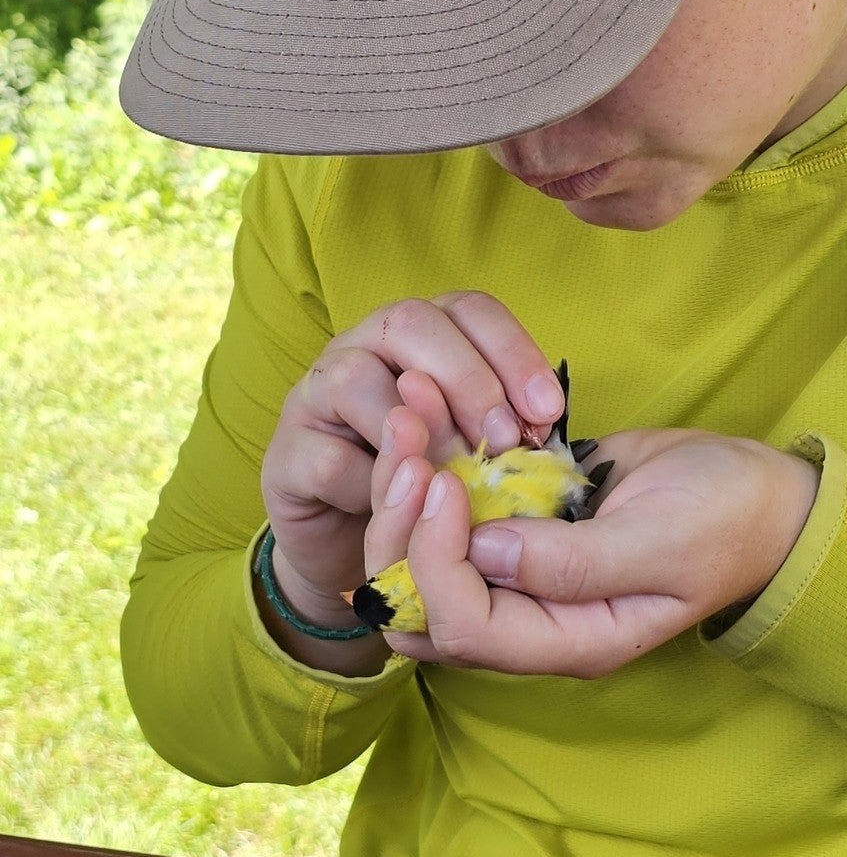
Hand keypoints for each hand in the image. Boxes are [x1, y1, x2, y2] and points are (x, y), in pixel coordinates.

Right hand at [260, 292, 567, 623]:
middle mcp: (365, 345)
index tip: (549, 411)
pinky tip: (403, 510)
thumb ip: (502, 429)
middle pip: (412, 323)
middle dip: (467, 379)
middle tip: (505, 441)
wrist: (350, 547)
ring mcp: (317, 394)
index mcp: (421, 334)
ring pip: (357, 378)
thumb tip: (542, 433)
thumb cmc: (426, 482)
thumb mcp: (474, 449)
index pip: (470, 310)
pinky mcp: (286, 455)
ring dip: (418, 430)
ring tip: (457, 480)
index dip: (513, 351)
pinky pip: (327, 458)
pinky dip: (371, 485)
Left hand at [376, 428, 820, 676]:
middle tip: (405, 441)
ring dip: (405, 491)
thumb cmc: (725, 520)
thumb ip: (573, 561)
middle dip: (398, 528)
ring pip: (427, 557)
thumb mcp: (661, 542)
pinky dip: (434, 467)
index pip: (465, 627)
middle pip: (424, 604)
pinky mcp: (524, 522)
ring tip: (410, 414)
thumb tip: (483, 549)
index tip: (444, 482)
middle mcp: (534, 616)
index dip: (436, 560)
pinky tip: (430, 413)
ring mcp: (524, 570)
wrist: (759, 491)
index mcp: (569, 640)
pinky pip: (457, 511)